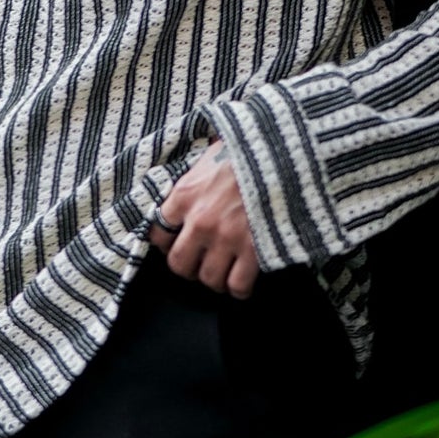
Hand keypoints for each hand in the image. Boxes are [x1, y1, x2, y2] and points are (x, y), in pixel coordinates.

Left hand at [148, 139, 259, 298]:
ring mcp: (226, 238)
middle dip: (188, 266)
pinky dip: (239, 288)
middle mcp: (200, 221)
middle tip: (198, 262)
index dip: (165, 241)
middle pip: (178, 263)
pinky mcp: (253, 250)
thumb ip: (196, 176)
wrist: (282, 153)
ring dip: (214, 278)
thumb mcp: (210, 154)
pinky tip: (243, 279)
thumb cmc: (247, 149)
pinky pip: (238, 285)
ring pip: (208, 279)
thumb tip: (194, 181)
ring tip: (222, 271)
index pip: (157, 232)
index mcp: (185, 195)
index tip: (174, 241)